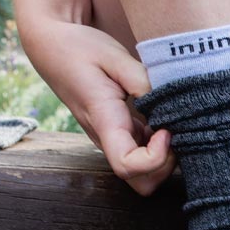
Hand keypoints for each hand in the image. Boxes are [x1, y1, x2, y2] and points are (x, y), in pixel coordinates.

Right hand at [21, 19, 175, 194]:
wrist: (53, 47)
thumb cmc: (81, 49)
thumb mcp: (113, 56)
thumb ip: (141, 79)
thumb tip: (167, 102)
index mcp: (104, 122)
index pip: (127, 167)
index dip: (155, 158)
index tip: (166, 130)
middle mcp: (108, 139)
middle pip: (141, 182)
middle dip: (167, 166)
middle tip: (175, 130)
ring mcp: (115, 140)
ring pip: (145, 174)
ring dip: (166, 158)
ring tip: (171, 122)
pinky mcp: (121, 133)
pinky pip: (145, 155)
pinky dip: (163, 146)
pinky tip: (165, 118)